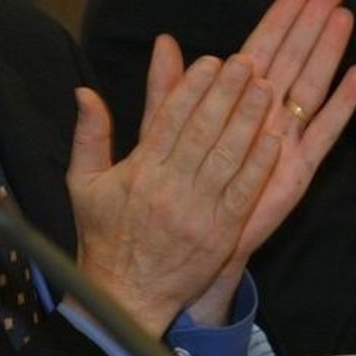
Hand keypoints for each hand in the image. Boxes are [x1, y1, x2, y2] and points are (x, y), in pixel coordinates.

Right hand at [67, 36, 280, 335]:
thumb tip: (84, 92)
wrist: (123, 295)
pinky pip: (243, 194)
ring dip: (249, 120)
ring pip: (228, 156)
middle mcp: (169, 187)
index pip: (169, 118)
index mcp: (139, 171)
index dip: (191, 87)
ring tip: (265, 88)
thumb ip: (89, 134)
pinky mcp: (220, 235)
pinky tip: (273, 140)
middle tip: (246, 61)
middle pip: (203, 130)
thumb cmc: (103, 235)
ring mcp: (197, 211)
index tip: (209, 60)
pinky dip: (258, 165)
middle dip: (226, 92)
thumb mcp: (83, 182)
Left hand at [189, 0, 355, 321]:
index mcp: (232, 99)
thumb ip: (167, 89)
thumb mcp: (161, 130)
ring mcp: (285, 138)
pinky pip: (324, 132)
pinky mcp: (298, 168)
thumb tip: (163, 41)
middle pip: (291, 59)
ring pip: (310, 85)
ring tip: (344, 17)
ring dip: (328, 52)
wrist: (188, 235)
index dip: (276, 21)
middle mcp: (264, 113)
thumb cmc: (175, 182)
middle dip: (310, 24)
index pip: (258, 49)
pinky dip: (342, 105)